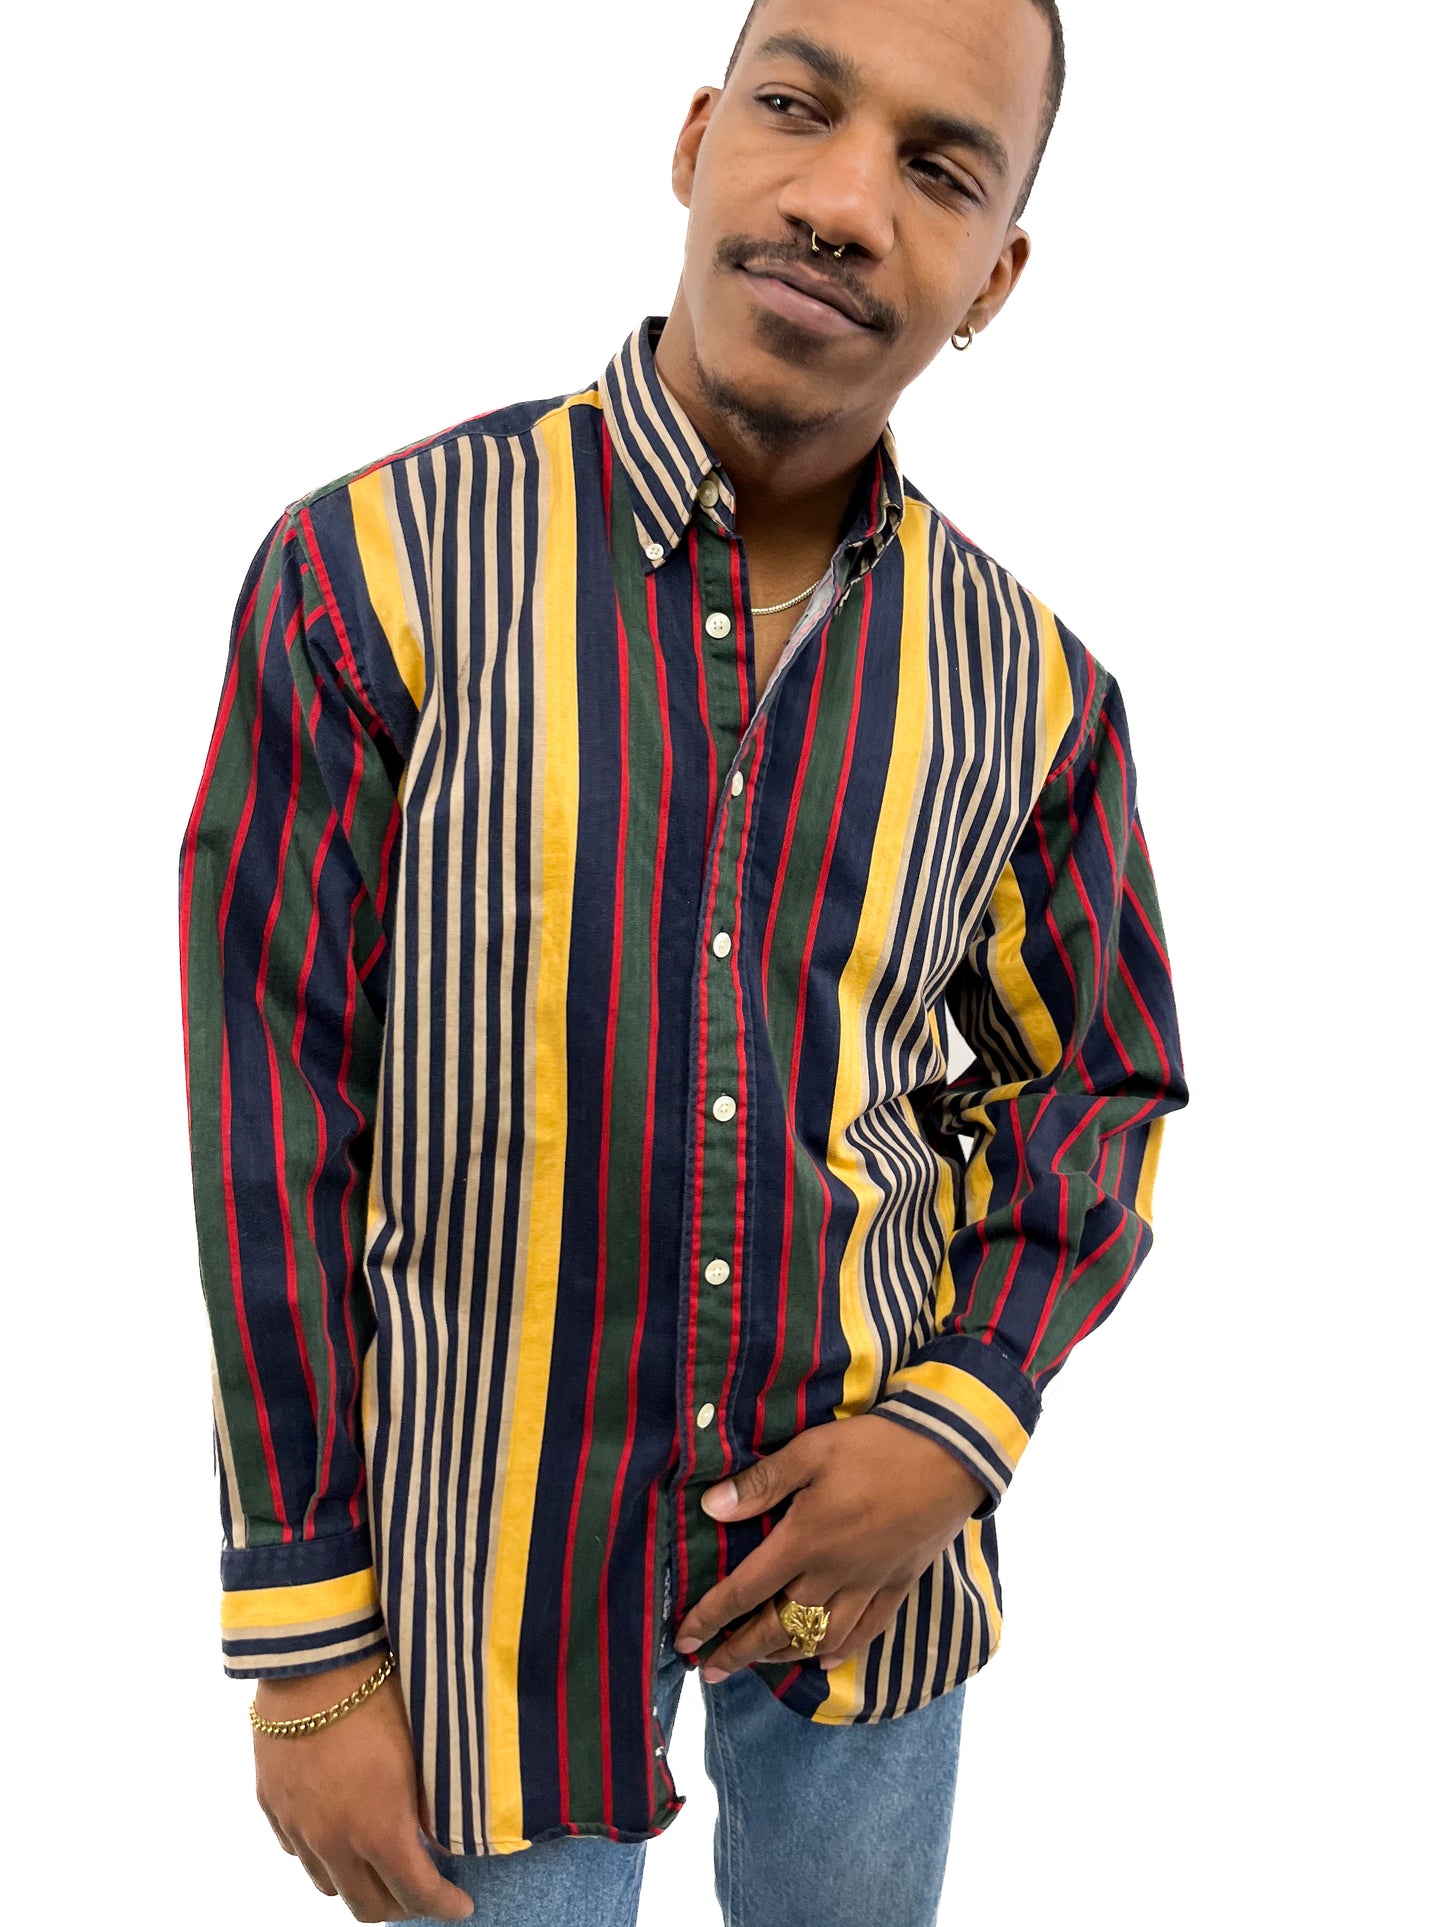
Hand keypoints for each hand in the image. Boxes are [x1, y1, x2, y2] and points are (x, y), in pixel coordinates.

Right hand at [253, 1655, 473, 1919]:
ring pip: (327, 1885)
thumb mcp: (419, 1751)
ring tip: (378, 1862)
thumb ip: (428, 1804)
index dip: (444, 1906)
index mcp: (380, 1830)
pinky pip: (297, 1851)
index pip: (417, 1894)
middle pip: (368, 1906)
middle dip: (401, 1907)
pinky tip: (338, 1832)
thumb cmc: (380, 1697)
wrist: (314, 1662)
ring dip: (358, 1883)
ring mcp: (298, 1827)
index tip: (461, 1907)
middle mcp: (335, 1842)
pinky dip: (322, 1855)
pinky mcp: (271, 1806)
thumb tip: (437, 1835)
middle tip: (422, 1888)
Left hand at [672, 1415, 986, 1681]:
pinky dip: (841, 1650)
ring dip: (783, 1656)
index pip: (745, 1591)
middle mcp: (833, 1575)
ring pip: (819, 1638)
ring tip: (758, 1663)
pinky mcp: (898, 1584)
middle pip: (778, 1628)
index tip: (682, 1642)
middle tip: (708, 1671)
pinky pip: (867, 1631)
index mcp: (804, 1542)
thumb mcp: (811, 1450)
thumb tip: (710, 1508)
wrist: (952, 1457)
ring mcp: (868, 1585)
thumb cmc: (876, 1447)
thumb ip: (761, 1483)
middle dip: (738, 1653)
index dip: (709, 1619)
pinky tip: (826, 1659)